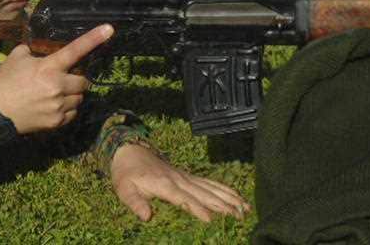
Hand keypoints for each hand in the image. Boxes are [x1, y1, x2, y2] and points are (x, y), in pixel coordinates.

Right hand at [0, 24, 112, 134]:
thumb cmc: (4, 82)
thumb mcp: (16, 57)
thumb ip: (33, 50)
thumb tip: (40, 48)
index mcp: (49, 67)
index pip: (75, 49)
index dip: (94, 38)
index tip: (109, 29)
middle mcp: (58, 86)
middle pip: (83, 81)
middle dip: (76, 79)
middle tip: (62, 80)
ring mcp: (59, 106)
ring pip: (79, 98)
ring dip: (72, 95)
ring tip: (54, 94)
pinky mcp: (57, 122)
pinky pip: (73, 113)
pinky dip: (67, 109)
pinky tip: (52, 106)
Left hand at [110, 144, 249, 221]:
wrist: (130, 151)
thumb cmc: (126, 173)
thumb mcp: (124, 189)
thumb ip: (135, 203)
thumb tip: (146, 217)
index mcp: (164, 185)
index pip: (184, 198)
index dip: (197, 208)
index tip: (210, 219)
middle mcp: (179, 180)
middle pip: (204, 193)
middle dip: (222, 205)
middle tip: (239, 216)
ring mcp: (185, 177)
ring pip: (210, 188)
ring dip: (228, 197)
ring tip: (245, 208)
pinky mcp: (188, 176)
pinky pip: (208, 183)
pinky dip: (223, 189)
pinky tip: (236, 196)